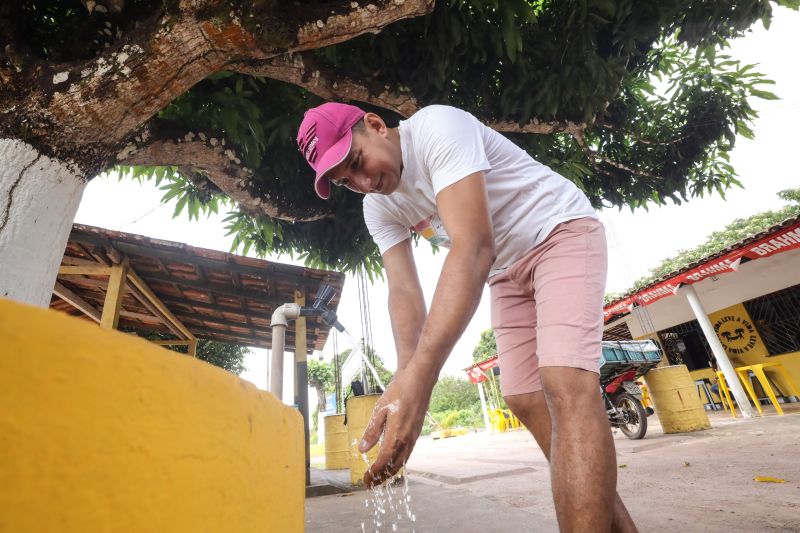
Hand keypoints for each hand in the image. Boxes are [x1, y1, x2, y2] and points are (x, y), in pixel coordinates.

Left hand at [358, 364, 434, 486]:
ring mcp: (414, 436)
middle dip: (382, 477)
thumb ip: (372, 431)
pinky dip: (398, 462)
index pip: (384, 461)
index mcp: (397, 435)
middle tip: (371, 484)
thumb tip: (363, 449)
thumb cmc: (399, 391)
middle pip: (395, 466)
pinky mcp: (416, 432)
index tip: (366, 479)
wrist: (419, 380)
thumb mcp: (380, 409)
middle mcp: (407, 440)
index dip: (375, 473)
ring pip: (402, 461)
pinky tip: (392, 461)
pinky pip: (407, 453)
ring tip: (380, 477)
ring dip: (390, 472)